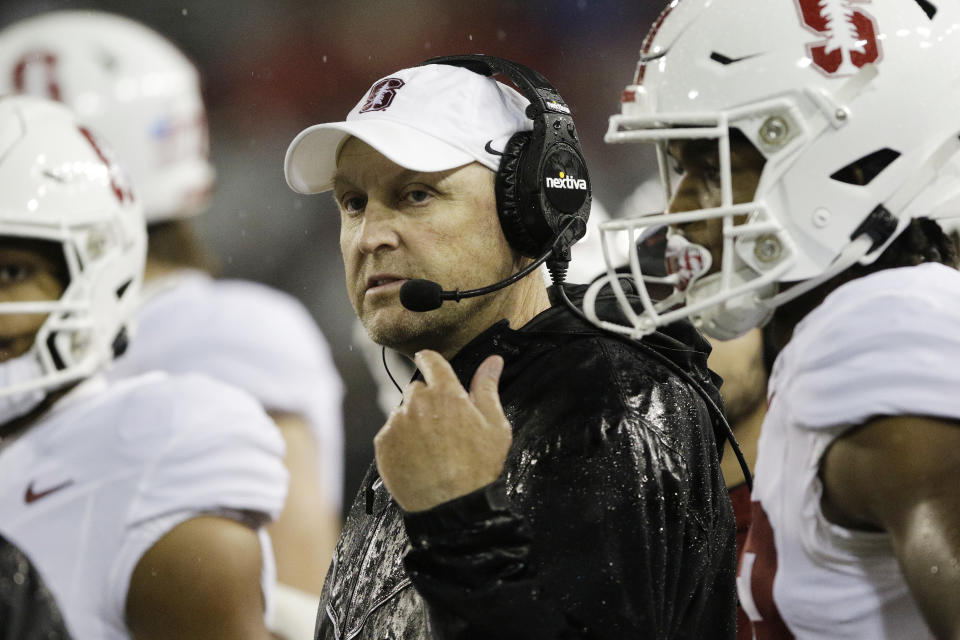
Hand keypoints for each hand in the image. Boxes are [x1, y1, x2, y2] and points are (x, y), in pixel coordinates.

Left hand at [374, 350, 511, 511]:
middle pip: (416, 388)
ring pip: (403, 411)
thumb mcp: (494, 426)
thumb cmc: (477, 468)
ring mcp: (397, 423)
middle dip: (427, 400)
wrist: (450, 506)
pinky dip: (401, 441)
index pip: (430, 360)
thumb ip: (488, 388)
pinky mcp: (383, 443)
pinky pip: (390, 432)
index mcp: (445, 393)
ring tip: (431, 447)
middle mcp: (416, 402)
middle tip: (443, 425)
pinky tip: (418, 457)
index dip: (431, 361)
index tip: (430, 364)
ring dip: (414, 421)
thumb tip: (493, 361)